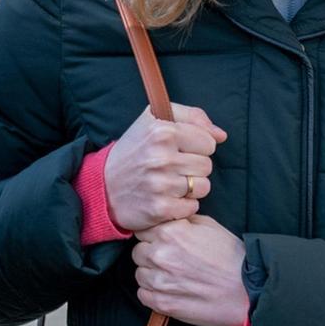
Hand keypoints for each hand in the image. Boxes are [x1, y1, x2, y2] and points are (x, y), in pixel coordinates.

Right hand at [103, 104, 226, 233]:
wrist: (103, 186)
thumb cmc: (134, 150)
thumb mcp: (154, 119)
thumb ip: (192, 117)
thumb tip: (221, 135)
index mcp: (162, 131)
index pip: (208, 142)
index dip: (196, 146)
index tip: (180, 149)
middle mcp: (161, 157)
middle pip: (207, 165)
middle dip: (193, 167)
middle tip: (172, 167)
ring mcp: (160, 184)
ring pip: (203, 187)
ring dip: (190, 187)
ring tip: (171, 183)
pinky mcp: (160, 209)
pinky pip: (193, 207)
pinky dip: (183, 205)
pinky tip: (167, 198)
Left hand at [132, 215, 248, 325]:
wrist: (248, 291)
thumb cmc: (232, 257)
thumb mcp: (209, 226)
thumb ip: (182, 221)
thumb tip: (167, 219)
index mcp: (170, 232)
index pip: (142, 229)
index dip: (152, 234)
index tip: (162, 240)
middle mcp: (160, 255)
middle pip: (138, 251)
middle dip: (151, 254)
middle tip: (171, 260)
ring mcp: (160, 281)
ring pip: (140, 273)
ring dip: (152, 274)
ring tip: (173, 277)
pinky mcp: (163, 304)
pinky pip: (143, 295)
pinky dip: (153, 293)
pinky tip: (170, 290)